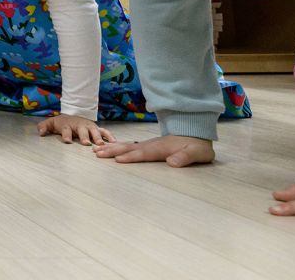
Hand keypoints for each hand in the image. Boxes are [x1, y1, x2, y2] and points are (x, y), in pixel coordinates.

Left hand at [38, 114, 115, 145]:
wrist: (72, 115)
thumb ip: (44, 127)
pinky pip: (104, 131)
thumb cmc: (61, 123)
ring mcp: (89, 126)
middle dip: (84, 136)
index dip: (66, 135)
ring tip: (101, 144)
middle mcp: (80, 125)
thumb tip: (40, 132)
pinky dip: (109, 136)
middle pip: (82, 130)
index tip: (67, 141)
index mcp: (68, 125)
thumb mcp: (51, 123)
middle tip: (86, 143)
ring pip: (94, 131)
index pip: (66, 130)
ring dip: (98, 137)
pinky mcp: (96, 128)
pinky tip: (114, 142)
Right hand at [92, 134, 213, 166]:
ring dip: (112, 148)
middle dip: (113, 150)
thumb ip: (185, 157)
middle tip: (97, 153)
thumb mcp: (197, 153)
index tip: (118, 160)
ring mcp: (148, 144)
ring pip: (127, 146)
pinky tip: (109, 148)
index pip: (143, 153)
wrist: (195, 131)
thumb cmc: (197, 145)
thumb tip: (172, 163)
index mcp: (161, 148)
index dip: (131, 157)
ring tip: (97, 150)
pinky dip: (118, 147)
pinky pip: (130, 146)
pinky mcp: (147, 145)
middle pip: (129, 148)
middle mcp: (151, 145)